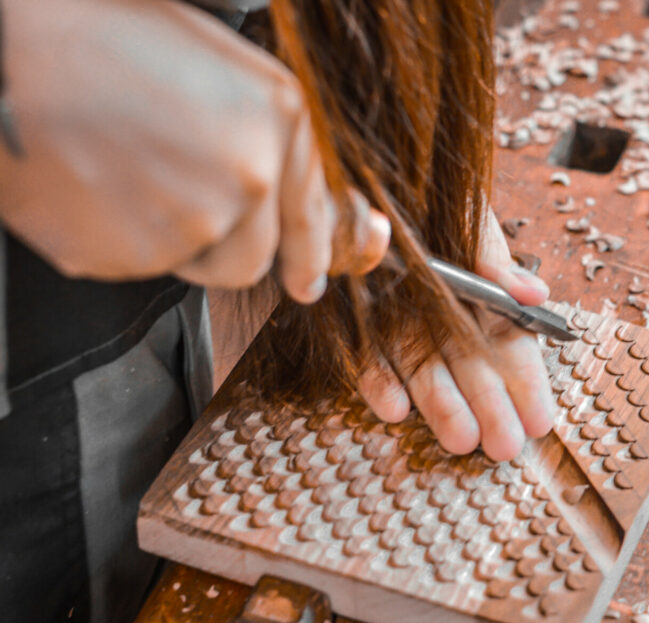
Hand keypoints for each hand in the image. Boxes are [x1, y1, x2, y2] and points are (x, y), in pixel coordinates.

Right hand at [0, 0, 387, 302]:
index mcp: (281, 118)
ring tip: (130, 174)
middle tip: (172, 188)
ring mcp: (194, 219)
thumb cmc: (110, 40)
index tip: (309, 282)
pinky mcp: (135, 252)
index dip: (311, 254)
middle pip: (254, 258)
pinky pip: (141, 266)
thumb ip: (277, 143)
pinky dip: (123, 239)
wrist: (13, 50)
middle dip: (223, 240)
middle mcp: (250, 174)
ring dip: (174, 239)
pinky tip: (99, 187)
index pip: (313, 215)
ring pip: (199, 264)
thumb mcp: (224, 70)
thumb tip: (341, 220)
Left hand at [356, 209, 556, 460]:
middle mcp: (442, 314)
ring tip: (461, 441)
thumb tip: (537, 294)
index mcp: (479, 293)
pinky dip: (380, 383)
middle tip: (505, 447)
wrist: (363, 180)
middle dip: (490, 408)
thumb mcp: (469, 219)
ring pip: (425, 372)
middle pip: (470, 368)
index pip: (509, 345)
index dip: (525, 383)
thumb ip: (496, 259)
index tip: (540, 421)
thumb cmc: (431, 196)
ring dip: (443, 407)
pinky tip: (395, 410)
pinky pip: (369, 359)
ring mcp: (400, 322)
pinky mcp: (358, 324)